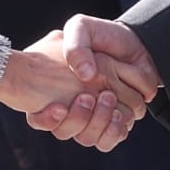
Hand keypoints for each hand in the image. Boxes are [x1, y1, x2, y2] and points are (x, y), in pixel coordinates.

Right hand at [0, 44, 136, 151]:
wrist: (131, 41)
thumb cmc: (101, 36)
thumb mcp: (81, 28)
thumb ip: (75, 45)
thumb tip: (85, 75)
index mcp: (57, 88)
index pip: (38, 118)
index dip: (45, 119)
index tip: (59, 106)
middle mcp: (72, 105)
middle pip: (64, 131)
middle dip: (77, 118)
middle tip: (88, 96)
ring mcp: (92, 115)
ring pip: (86, 138)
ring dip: (97, 121)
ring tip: (106, 98)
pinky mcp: (112, 123)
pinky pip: (107, 141)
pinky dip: (112, 131)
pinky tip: (117, 114)